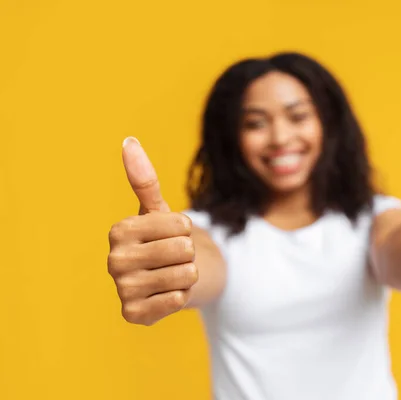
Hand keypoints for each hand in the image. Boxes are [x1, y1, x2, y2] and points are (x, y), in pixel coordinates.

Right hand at [107, 137, 197, 325]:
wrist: (167, 277)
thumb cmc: (162, 239)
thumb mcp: (157, 209)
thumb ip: (144, 178)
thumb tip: (128, 141)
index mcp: (119, 230)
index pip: (181, 224)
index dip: (186, 229)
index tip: (172, 233)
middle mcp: (114, 260)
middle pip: (184, 250)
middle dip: (188, 253)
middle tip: (173, 257)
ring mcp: (122, 289)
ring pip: (185, 276)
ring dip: (186, 275)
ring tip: (171, 274)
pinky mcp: (133, 314)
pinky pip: (177, 301)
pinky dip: (181, 296)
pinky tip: (167, 293)